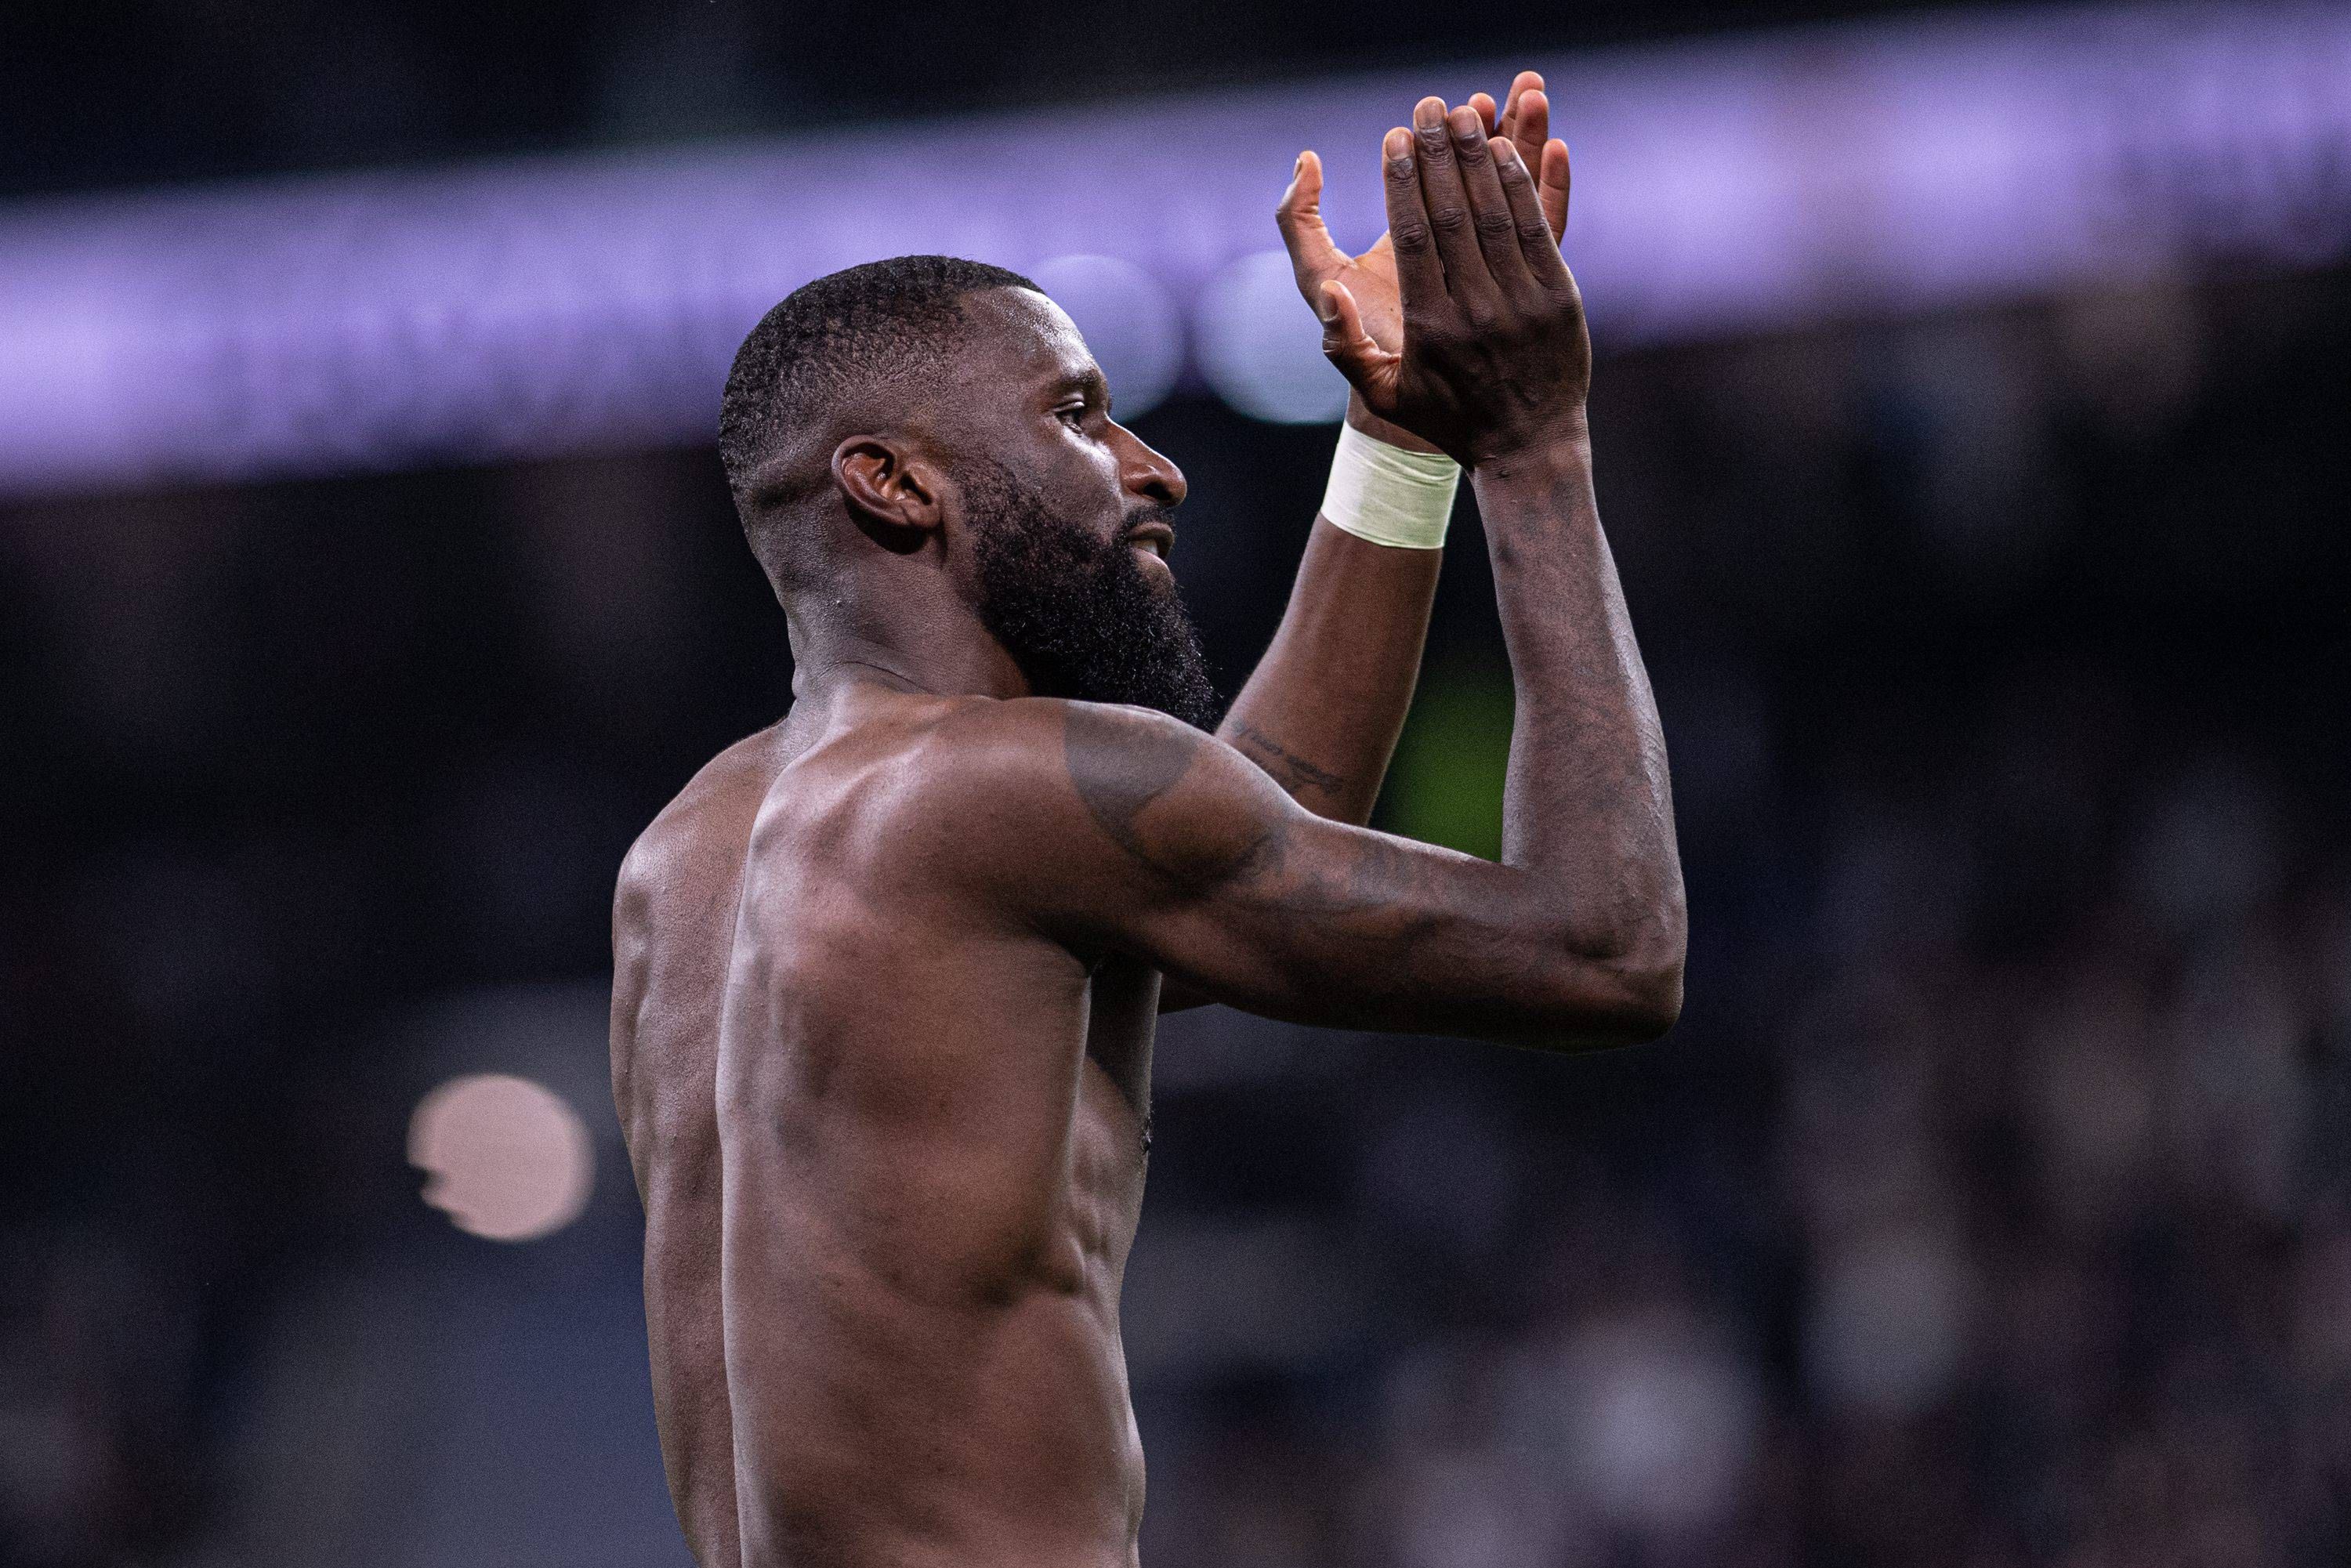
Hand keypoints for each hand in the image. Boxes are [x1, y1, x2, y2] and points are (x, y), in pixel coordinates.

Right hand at [1313, 98, 1589, 466]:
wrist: (1528, 449)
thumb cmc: (1447, 420)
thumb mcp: (1383, 396)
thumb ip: (1343, 347)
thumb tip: (1330, 292)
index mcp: (1431, 326)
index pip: (1414, 236)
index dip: (1404, 181)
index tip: (1396, 138)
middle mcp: (1477, 310)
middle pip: (1455, 213)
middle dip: (1440, 154)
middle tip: (1430, 107)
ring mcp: (1522, 302)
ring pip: (1498, 213)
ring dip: (1482, 155)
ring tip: (1469, 112)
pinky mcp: (1560, 297)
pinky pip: (1537, 228)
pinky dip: (1523, 184)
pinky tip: (1509, 148)